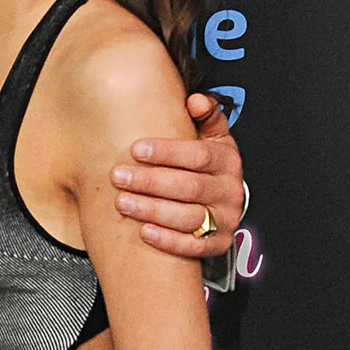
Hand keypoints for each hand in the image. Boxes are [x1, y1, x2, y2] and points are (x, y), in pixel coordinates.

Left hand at [111, 92, 242, 258]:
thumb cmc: (206, 164)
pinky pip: (194, 247)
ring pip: (189, 218)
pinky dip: (168, 241)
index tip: (136, 149)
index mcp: (227, 160)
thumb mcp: (211, 136)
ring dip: (153, 211)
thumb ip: (205, 115)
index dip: (167, 152)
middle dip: (150, 182)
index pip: (199, 155)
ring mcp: (226, 219)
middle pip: (189, 187)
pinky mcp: (219, 244)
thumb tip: (194, 101)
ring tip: (122, 203)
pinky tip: (143, 232)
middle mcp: (230, 190)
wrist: (222, 201)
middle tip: (118, 176)